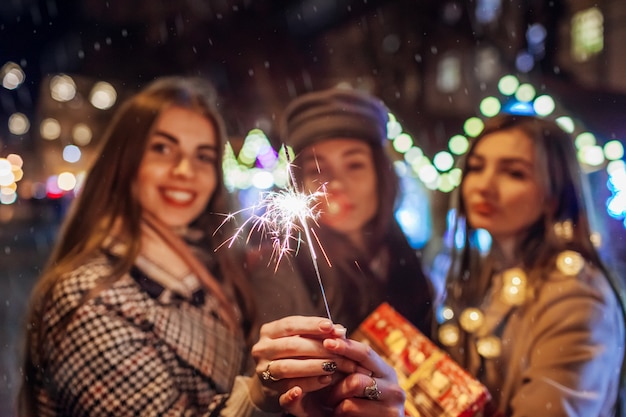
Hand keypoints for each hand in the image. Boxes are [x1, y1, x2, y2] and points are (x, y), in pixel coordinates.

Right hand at [249, 316, 355, 411]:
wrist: (272, 381)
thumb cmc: (293, 353)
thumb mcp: (301, 339)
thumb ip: (319, 333)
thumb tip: (340, 330)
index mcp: (269, 331)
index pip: (290, 324)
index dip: (311, 325)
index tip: (331, 327)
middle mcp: (262, 348)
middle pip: (291, 346)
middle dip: (318, 348)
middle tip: (340, 351)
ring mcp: (263, 369)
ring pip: (288, 367)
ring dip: (314, 366)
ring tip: (334, 365)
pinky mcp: (269, 389)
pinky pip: (290, 386)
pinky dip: (310, 383)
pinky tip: (326, 379)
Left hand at [280, 337, 405, 416]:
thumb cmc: (359, 405)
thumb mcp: (357, 380)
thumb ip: (350, 361)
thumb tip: (337, 330)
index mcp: (387, 373)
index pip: (366, 353)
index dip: (346, 347)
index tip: (326, 342)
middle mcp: (395, 389)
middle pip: (356, 378)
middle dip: (334, 381)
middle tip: (322, 382)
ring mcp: (392, 409)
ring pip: (351, 399)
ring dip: (334, 399)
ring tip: (330, 403)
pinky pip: (350, 411)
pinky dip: (338, 413)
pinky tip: (337, 414)